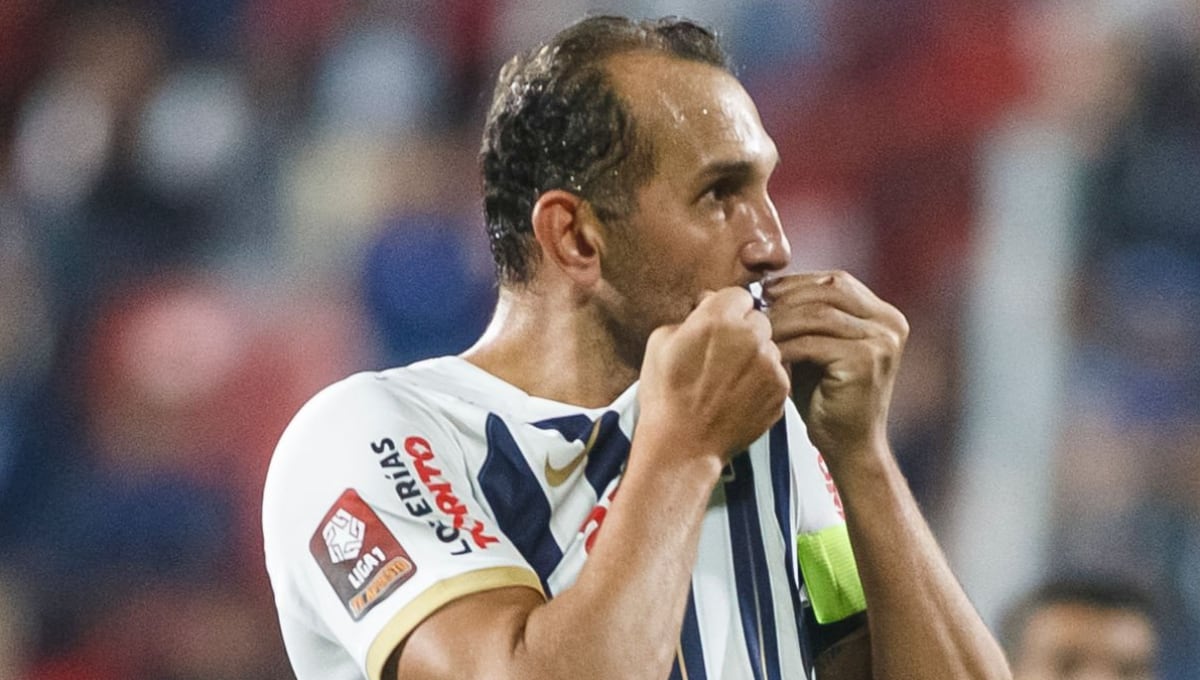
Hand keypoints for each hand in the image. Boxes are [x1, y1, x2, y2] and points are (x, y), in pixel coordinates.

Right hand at [639, 287, 789, 463]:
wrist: (682, 445)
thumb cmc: (665, 395)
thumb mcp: (660, 342)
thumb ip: (690, 317)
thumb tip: (707, 307)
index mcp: (718, 318)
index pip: (738, 296)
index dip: (726, 310)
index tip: (717, 326)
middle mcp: (750, 336)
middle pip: (758, 319)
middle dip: (743, 332)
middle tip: (723, 355)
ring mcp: (769, 364)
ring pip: (770, 347)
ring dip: (755, 356)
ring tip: (730, 381)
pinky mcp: (780, 389)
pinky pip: (776, 373)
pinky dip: (763, 381)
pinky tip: (740, 396)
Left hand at [764, 271, 907, 458]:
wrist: (851, 447)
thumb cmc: (827, 398)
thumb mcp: (818, 347)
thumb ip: (803, 316)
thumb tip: (757, 286)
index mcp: (883, 315)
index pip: (835, 282)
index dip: (796, 283)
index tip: (760, 292)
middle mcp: (890, 323)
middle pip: (828, 290)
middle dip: (785, 297)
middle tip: (751, 306)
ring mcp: (882, 341)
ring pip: (817, 314)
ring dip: (780, 319)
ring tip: (753, 328)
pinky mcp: (865, 360)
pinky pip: (813, 342)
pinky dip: (784, 345)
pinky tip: (765, 352)